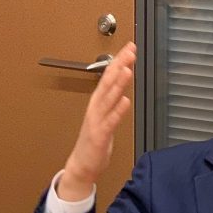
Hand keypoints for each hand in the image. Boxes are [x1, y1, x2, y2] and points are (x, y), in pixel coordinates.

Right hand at [57, 42, 135, 200]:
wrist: (82, 165)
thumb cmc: (94, 141)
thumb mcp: (106, 117)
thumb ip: (113, 102)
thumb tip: (123, 88)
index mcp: (98, 102)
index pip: (109, 77)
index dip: (119, 61)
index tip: (129, 47)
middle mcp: (96, 108)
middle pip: (108, 82)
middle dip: (119, 65)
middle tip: (129, 51)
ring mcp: (97, 121)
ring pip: (108, 98)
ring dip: (118, 83)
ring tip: (127, 69)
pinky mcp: (100, 135)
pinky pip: (110, 121)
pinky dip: (118, 111)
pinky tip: (125, 100)